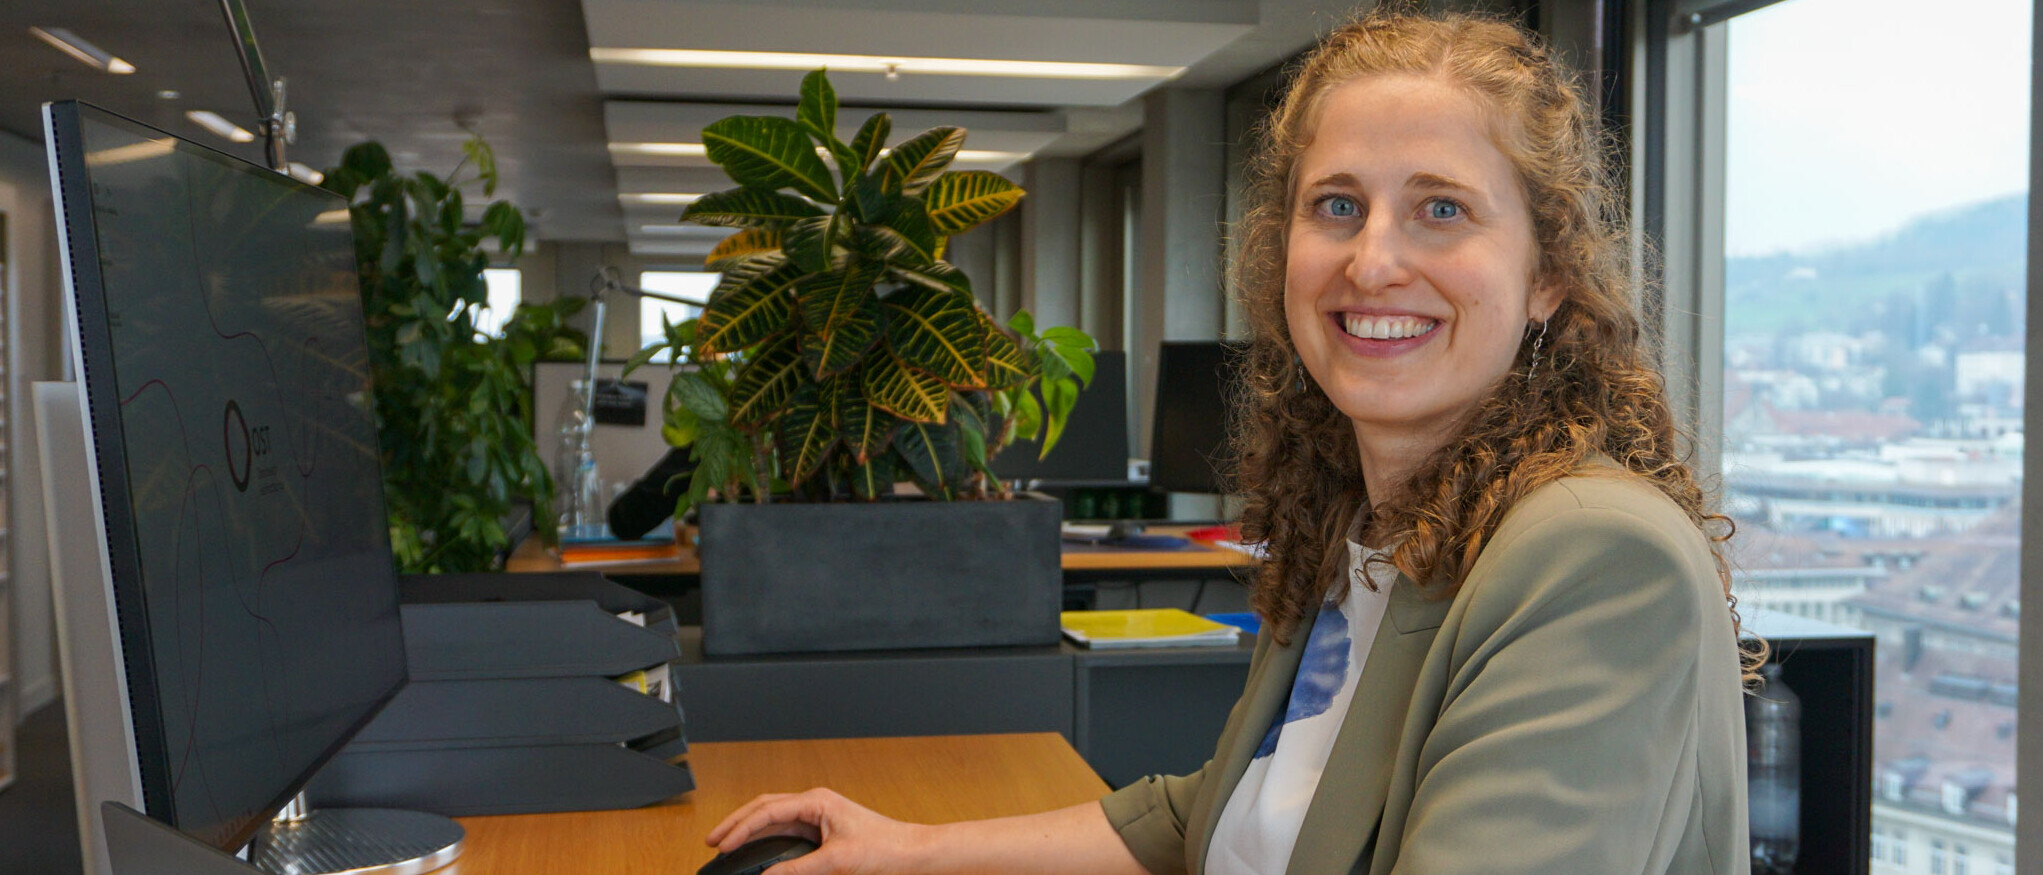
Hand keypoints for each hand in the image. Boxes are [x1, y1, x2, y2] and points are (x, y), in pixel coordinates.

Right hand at [705, 787, 931, 874]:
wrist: (909, 852)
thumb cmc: (883, 847)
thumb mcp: (837, 861)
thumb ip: (799, 869)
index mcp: (816, 801)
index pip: (768, 810)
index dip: (741, 828)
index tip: (722, 844)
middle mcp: (813, 804)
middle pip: (764, 808)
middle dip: (736, 823)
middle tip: (712, 841)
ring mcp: (816, 815)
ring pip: (772, 818)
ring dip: (748, 829)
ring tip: (725, 843)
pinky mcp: (820, 830)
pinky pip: (784, 830)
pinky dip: (764, 838)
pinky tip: (753, 849)